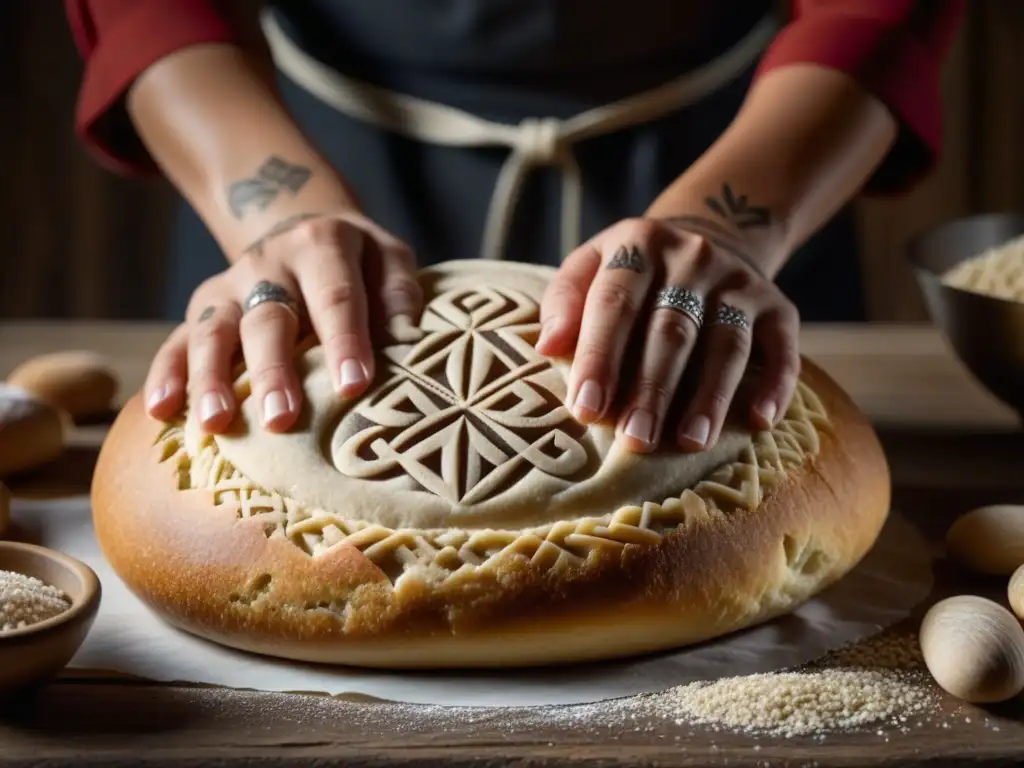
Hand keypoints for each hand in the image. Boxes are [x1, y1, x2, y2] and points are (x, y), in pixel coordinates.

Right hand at [143, 212, 421, 432]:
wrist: (302, 228)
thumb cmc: (358, 262)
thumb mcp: (387, 256)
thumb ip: (399, 290)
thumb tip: (407, 335)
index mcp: (322, 247)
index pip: (336, 297)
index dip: (345, 342)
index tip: (354, 387)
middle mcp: (269, 263)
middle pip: (269, 319)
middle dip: (273, 371)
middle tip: (282, 419)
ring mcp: (230, 286)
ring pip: (214, 331)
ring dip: (211, 379)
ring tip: (216, 424)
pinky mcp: (203, 308)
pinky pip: (178, 340)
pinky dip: (167, 374)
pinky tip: (163, 411)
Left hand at [535, 217, 799, 453]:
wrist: (711, 235)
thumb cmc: (633, 275)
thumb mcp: (591, 266)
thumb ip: (565, 302)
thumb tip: (547, 346)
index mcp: (638, 246)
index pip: (615, 303)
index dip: (599, 357)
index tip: (585, 409)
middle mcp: (693, 259)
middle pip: (672, 329)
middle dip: (652, 389)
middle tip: (636, 439)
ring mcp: (740, 282)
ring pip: (726, 342)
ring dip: (709, 395)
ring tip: (689, 442)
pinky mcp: (779, 306)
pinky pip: (783, 347)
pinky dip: (775, 384)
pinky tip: (759, 420)